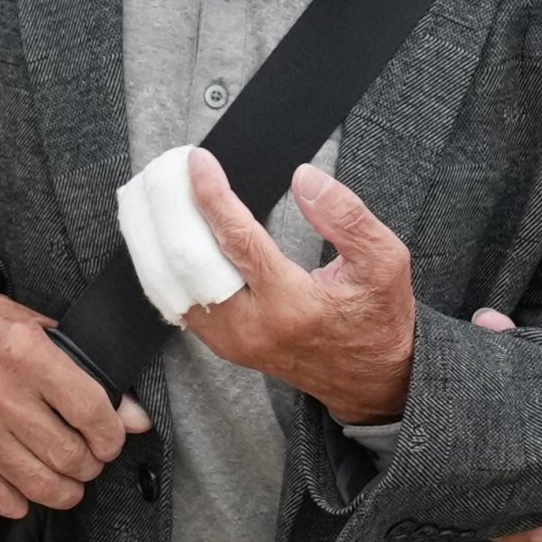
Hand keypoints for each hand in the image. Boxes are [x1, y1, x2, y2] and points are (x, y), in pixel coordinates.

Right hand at [0, 282, 149, 518]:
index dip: (112, 435)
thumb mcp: (39, 328)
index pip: (90, 412)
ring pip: (39, 485)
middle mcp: (0, 395)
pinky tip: (28, 486)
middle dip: (91, 465)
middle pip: (69, 455)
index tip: (111, 439)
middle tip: (90, 458)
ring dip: (65, 490)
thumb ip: (87, 372)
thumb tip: (133, 418)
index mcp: (27, 355)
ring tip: (68, 479)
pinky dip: (21, 502)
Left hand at [179, 153, 417, 426]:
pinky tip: (163, 236)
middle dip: (170, 213)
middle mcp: (253, 326)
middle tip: (165, 172)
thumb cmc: (378, 319)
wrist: (372, 380)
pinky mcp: (225, 345)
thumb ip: (347, 217)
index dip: (212, 196)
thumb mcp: (384, 262)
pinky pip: (180, 304)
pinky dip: (164, 268)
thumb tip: (304, 177)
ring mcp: (233, 341)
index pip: (237, 241)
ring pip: (174, 286)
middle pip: (189, 264)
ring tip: (157, 195)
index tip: (197, 161)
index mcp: (292, 303)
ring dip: (159, 239)